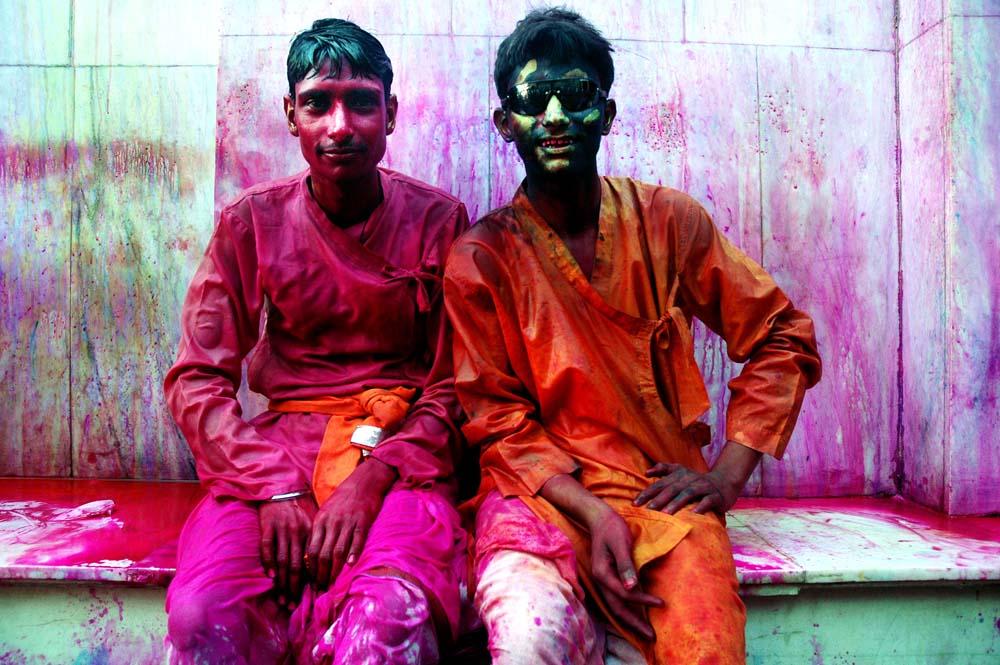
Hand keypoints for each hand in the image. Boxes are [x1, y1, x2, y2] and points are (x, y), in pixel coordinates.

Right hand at [259, 495, 315, 603]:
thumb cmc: (297, 509)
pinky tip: (271, 577)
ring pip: (282, 560)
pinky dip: (269, 563)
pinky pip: (267, 548)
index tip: (310, 597)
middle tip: (293, 605)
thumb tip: (319, 567)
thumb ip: (314, 542)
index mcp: (310, 532)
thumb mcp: (311, 522)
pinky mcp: (267, 527)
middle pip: (296, 565)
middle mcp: (297, 532)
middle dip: (295, 588)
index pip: (311, 561)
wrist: (280, 489)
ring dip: (282, 582)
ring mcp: (281, 530)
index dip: (310, 581)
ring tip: (282, 598)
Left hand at [306, 457, 395, 588]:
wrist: (362, 482)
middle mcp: (332, 523)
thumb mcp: (325, 513)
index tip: (309, 583)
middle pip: (322, 554)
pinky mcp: (362, 521)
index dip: (309, 569)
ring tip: (332, 585)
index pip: (311, 550)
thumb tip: (310, 556)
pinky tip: (350, 565)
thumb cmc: (342, 500)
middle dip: (320, 575)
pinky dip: (353, 553)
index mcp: (320, 521)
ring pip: (338, 551)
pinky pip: (357, 539)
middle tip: (320, 589)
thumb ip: (319, 532)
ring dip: (334, 570)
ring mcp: (347, 522)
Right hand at [586, 505, 662, 640]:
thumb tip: (632, 588)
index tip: (661, 603)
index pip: (624, 594)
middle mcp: (601, 581)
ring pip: (617, 607)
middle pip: (618, 608)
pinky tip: (639, 614)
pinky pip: (619, 599)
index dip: (643, 600)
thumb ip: (626, 565)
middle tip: (652, 637)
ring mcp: (604, 581)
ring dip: (632, 620)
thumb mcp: (620, 543)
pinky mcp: (609, 578)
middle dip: (635, 624)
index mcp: (602, 573)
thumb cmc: (612, 528)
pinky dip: (629, 609)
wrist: (600, 518)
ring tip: (646, 632)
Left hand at [634, 463, 738, 514]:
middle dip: (659, 499)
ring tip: (666, 513)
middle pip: (672, 488)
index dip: (648, 492)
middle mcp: (690, 479)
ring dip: (676, 503)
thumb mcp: (680, 471)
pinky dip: (701, 506)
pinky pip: (707, 501)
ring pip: (688, 493)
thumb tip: (646, 472)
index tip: (635, 502)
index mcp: (679, 474)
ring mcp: (703, 487)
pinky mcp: (715, 496)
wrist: (724, 481)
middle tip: (648, 509)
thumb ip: (663, 469)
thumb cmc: (697, 480)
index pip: (660, 483)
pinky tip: (693, 514)